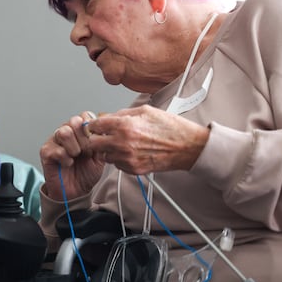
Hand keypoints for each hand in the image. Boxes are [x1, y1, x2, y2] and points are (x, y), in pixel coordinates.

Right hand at [40, 111, 105, 200]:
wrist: (76, 192)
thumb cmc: (86, 173)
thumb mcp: (100, 156)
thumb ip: (102, 142)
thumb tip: (105, 130)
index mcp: (79, 131)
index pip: (85, 116)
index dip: (91, 128)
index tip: (95, 142)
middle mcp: (66, 132)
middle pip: (74, 121)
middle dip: (84, 139)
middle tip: (86, 152)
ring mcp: (54, 141)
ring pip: (64, 132)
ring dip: (74, 148)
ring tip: (76, 157)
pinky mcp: (46, 152)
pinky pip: (57, 149)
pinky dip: (66, 159)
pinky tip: (67, 164)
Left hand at [85, 104, 208, 174]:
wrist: (188, 146)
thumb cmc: (170, 127)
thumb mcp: (145, 111)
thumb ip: (122, 114)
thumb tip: (108, 117)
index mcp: (124, 126)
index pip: (94, 126)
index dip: (94, 124)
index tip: (95, 125)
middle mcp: (123, 143)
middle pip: (94, 144)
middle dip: (97, 139)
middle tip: (105, 135)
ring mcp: (127, 158)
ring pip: (105, 156)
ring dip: (109, 150)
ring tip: (123, 143)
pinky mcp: (134, 169)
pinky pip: (117, 165)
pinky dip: (120, 159)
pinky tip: (131, 152)